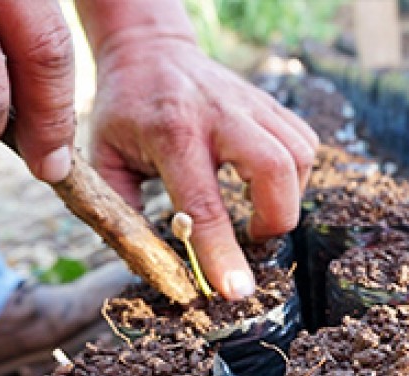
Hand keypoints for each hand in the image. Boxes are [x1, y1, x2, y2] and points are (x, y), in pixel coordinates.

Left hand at [87, 36, 317, 299]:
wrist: (149, 51)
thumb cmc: (124, 113)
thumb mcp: (105, 160)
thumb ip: (124, 214)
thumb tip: (152, 269)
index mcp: (171, 134)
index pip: (204, 206)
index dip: (222, 254)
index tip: (236, 291)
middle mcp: (219, 115)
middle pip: (275, 170)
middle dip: (275, 221)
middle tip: (252, 238)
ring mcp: (250, 104)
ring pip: (299, 158)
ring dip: (287, 198)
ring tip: (257, 210)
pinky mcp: (270, 103)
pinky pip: (304, 144)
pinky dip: (295, 175)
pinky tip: (267, 184)